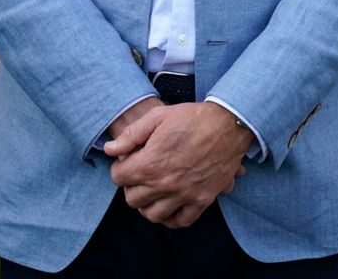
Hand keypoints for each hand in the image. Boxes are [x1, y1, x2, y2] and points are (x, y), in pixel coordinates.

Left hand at [104, 101, 251, 227]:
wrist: (228, 125)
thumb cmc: (192, 117)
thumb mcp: (158, 116)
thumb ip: (131, 135)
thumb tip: (109, 149)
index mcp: (150, 163)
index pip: (119, 177)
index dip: (120, 167)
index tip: (128, 161)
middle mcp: (164, 184)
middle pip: (132, 199)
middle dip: (131, 185)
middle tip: (140, 174)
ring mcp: (183, 195)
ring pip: (152, 215)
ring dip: (148, 203)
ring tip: (152, 190)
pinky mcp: (201, 201)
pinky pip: (179, 221)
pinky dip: (170, 217)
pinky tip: (169, 204)